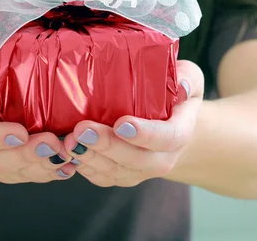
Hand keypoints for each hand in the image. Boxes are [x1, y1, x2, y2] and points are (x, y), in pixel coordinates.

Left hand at [62, 60, 203, 186]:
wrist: (173, 124)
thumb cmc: (176, 96)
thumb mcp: (189, 78)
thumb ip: (186, 78)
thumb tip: (181, 86)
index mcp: (180, 132)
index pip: (166, 138)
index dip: (144, 134)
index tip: (121, 124)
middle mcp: (163, 157)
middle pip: (136, 160)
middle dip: (107, 146)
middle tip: (81, 130)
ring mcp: (141, 170)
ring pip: (116, 172)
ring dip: (90, 158)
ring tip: (68, 141)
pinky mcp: (122, 175)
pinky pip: (103, 178)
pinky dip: (84, 167)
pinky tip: (66, 152)